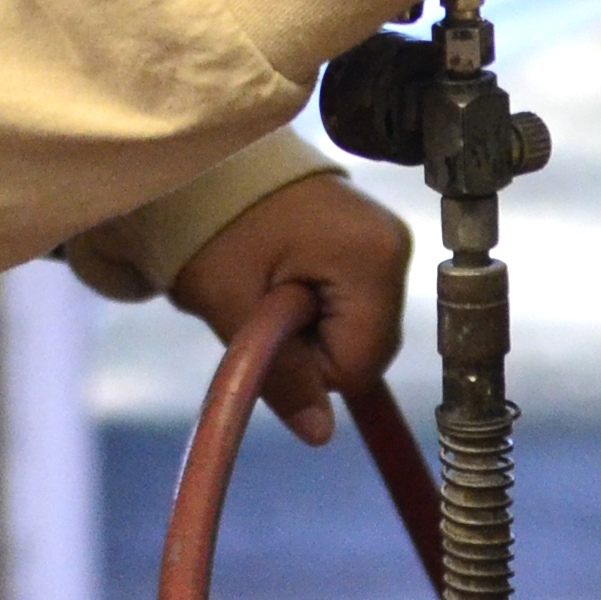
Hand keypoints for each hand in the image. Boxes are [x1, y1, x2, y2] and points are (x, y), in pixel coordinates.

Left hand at [170, 173, 412, 446]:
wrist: (205, 164)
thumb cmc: (213, 227)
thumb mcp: (235, 307)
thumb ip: (281, 375)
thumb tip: (320, 435)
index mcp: (372, 258)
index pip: (359, 364)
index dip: (308, 369)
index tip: (266, 331)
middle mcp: (395, 246)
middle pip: (367, 348)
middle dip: (313, 349)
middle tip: (263, 306)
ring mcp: (387, 239)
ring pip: (360, 330)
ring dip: (314, 329)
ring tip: (270, 286)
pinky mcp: (371, 239)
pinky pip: (356, 303)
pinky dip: (319, 306)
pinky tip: (287, 276)